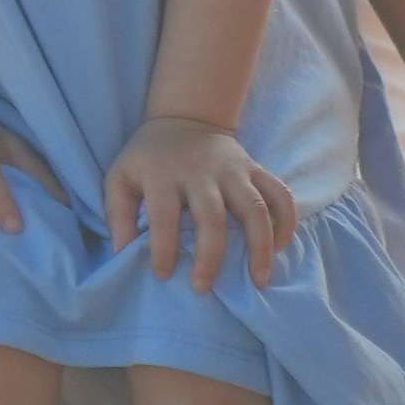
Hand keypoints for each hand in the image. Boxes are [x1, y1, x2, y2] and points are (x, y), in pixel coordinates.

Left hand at [106, 114, 298, 290]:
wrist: (185, 117)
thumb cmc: (149, 157)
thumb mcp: (120, 176)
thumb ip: (117, 212)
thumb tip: (122, 251)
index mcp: (164, 175)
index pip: (163, 216)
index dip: (162, 248)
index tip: (162, 275)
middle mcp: (202, 173)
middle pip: (212, 217)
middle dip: (210, 257)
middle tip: (202, 288)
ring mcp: (234, 170)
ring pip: (255, 208)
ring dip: (260, 245)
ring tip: (258, 279)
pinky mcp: (255, 169)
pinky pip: (280, 194)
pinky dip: (286, 220)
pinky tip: (281, 247)